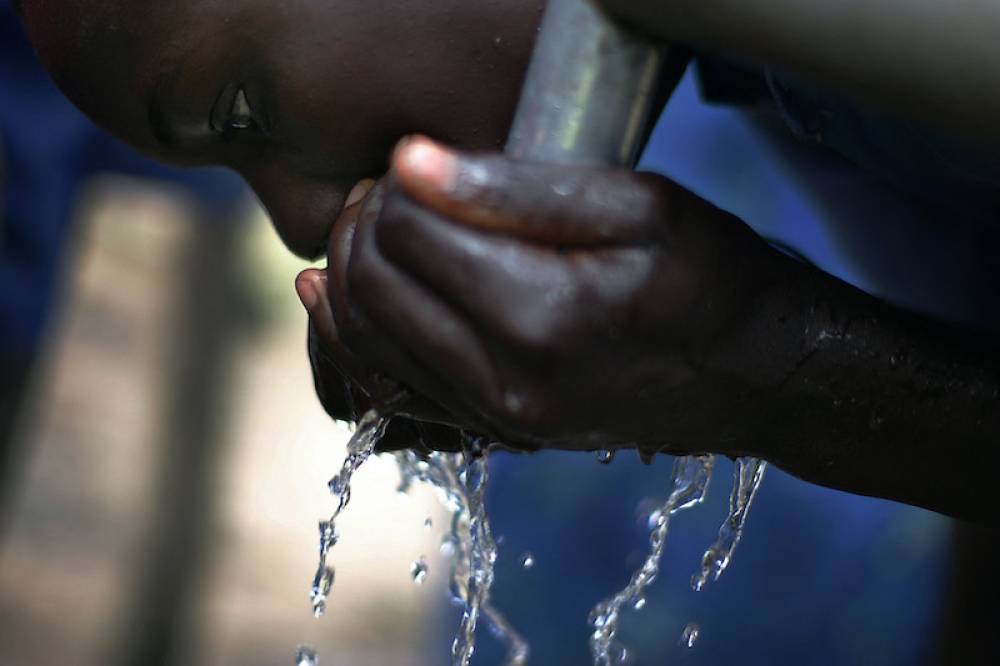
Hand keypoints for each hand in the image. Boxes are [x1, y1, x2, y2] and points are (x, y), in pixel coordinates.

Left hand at [304, 137, 793, 454]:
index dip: (393, 188)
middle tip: (383, 192)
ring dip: (348, 281)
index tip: (411, 164)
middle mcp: (507, 381)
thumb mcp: (637, 206)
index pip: (408, 236)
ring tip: (372, 232)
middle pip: (373, 293)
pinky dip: (359, 340)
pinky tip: (350, 300)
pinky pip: (392, 391)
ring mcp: (498, 418)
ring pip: (367, 347)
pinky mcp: (496, 432)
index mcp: (541, 315)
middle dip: (360, 229)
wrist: (754, 372)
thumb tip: (410, 163)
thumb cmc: (709, 277)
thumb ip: (516, 187)